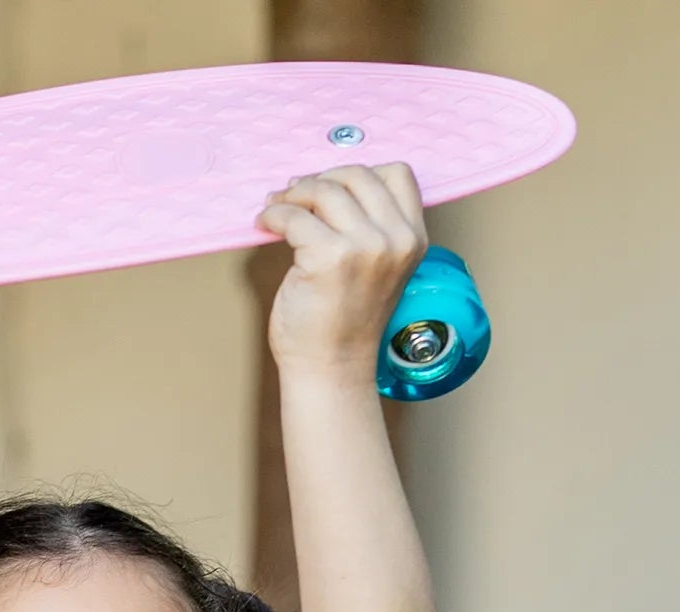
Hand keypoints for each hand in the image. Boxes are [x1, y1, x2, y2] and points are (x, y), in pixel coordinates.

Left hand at [258, 161, 428, 388]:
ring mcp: (364, 247)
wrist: (331, 370)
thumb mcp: (378, 267)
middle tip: (294, 195)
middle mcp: (395, 239)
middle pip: (356, 175)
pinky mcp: (329, 256)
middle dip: (320, 180)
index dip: (358, 176)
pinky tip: (266, 225)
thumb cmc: (346, 323)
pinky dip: (274, 215)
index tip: (331, 189)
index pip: (397, 174)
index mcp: (412, 239)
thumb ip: (371, 227)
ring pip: (324, 190)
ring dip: (293, 195)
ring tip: (276, 209)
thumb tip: (328, 184)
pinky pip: (294, 216)